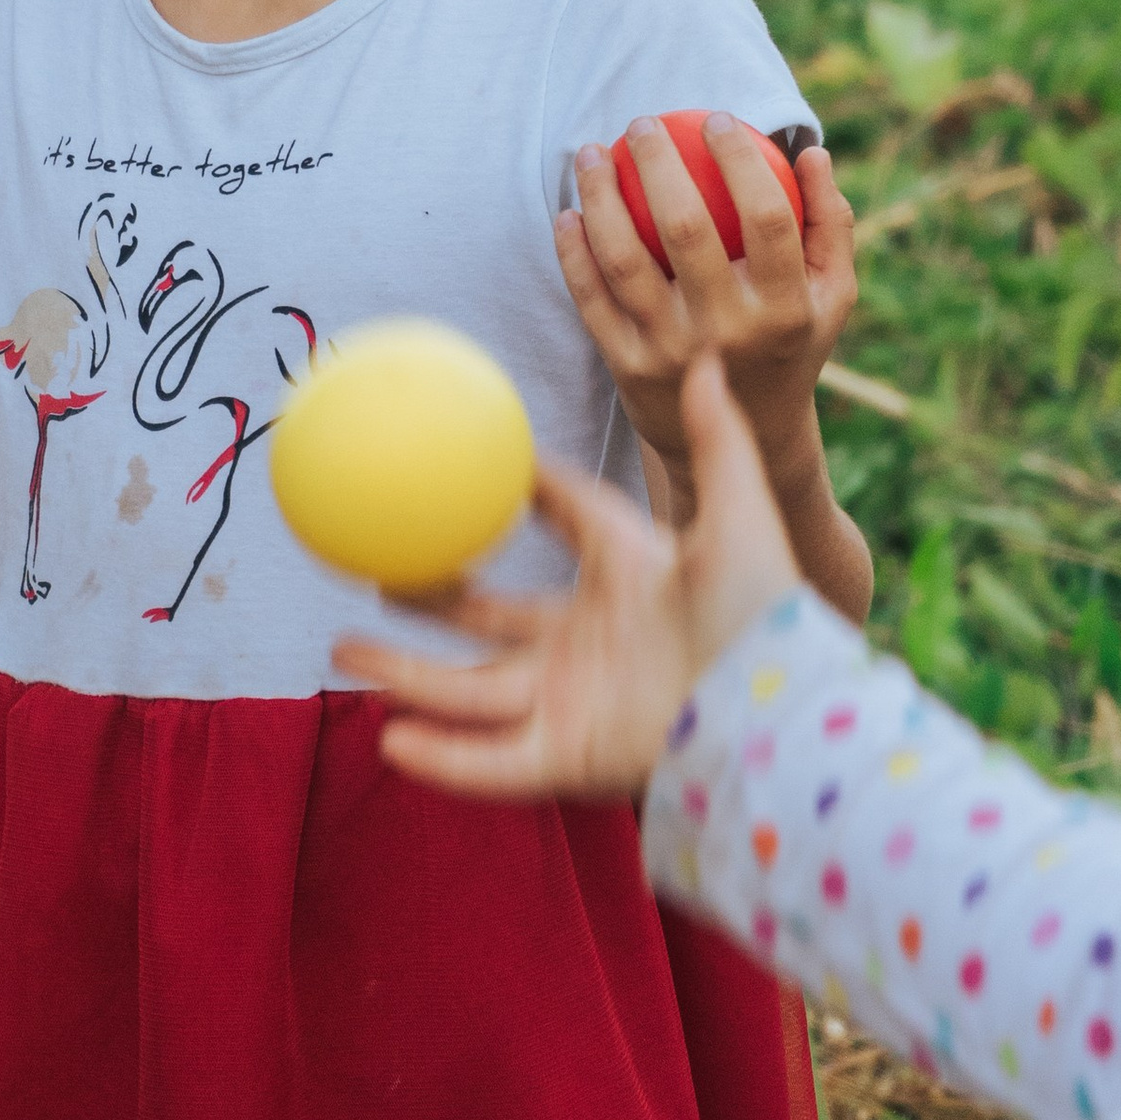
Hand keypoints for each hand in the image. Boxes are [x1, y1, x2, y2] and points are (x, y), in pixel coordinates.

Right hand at [335, 356, 800, 800]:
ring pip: (468, 693)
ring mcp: (575, 703)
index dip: (523, 494)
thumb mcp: (740, 514)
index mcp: (625, 573)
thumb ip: (718, 439)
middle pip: (488, 622)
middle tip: (373, 572)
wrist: (780, 715)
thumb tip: (705, 356)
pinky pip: (491, 763)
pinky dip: (442, 758)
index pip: (565, 524)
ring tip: (340, 654)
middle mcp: (589, 639)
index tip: (461, 466)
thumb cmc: (767, 617)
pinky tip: (391, 740)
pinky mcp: (572, 761)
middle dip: (429, 602)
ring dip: (404, 678)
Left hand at [558, 116, 855, 487]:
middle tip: (643, 123)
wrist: (742, 439)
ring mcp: (674, 351)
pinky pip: (591, 296)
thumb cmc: (788, 342)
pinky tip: (568, 210)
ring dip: (600, 197)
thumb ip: (830, 225)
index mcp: (785, 309)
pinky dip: (573, 250)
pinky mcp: (628, 368)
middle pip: (686, 229)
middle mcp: (729, 330)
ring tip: (591, 153)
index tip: (716, 118)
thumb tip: (814, 153)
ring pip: (624, 259)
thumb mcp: (831, 297)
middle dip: (659, 162)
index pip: (767, 218)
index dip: (741, 160)